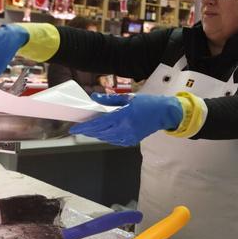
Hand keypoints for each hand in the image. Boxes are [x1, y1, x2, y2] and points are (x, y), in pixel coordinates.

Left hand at [69, 94, 183, 145]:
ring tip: (91, 128)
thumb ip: (109, 99)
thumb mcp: (128, 97)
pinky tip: (105, 132)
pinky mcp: (131, 141)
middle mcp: (124, 129)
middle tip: (80, 127)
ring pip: (106, 138)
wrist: (163, 113)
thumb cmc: (147, 103)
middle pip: (100, 133)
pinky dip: (107, 136)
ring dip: (97, 134)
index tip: (73, 129)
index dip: (84, 127)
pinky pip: (114, 140)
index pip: (98, 124)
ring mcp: (128, 137)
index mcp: (122, 117)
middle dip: (88, 131)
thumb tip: (94, 98)